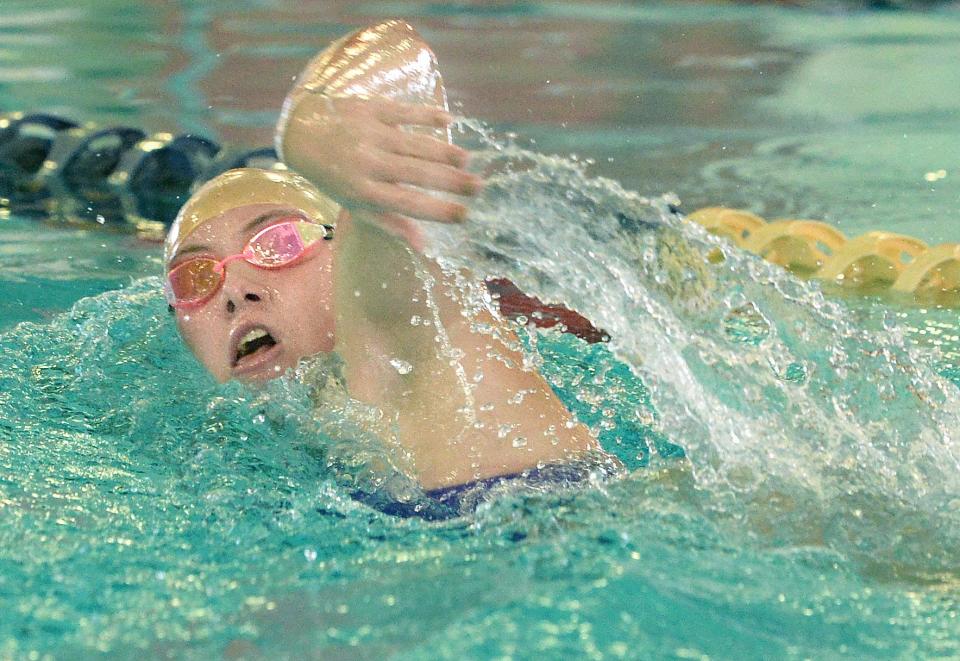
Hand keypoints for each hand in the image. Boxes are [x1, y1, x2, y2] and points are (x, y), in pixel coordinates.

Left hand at [280, 94, 481, 223]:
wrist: (301, 132)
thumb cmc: (334, 176)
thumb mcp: (356, 205)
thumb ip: (391, 223)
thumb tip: (424, 246)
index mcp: (364, 192)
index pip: (408, 204)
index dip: (438, 210)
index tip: (465, 215)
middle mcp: (368, 163)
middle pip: (418, 174)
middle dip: (452, 182)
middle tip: (479, 188)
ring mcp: (371, 134)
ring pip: (416, 144)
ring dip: (445, 152)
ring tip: (468, 161)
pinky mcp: (371, 109)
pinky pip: (405, 112)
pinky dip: (428, 115)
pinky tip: (450, 121)